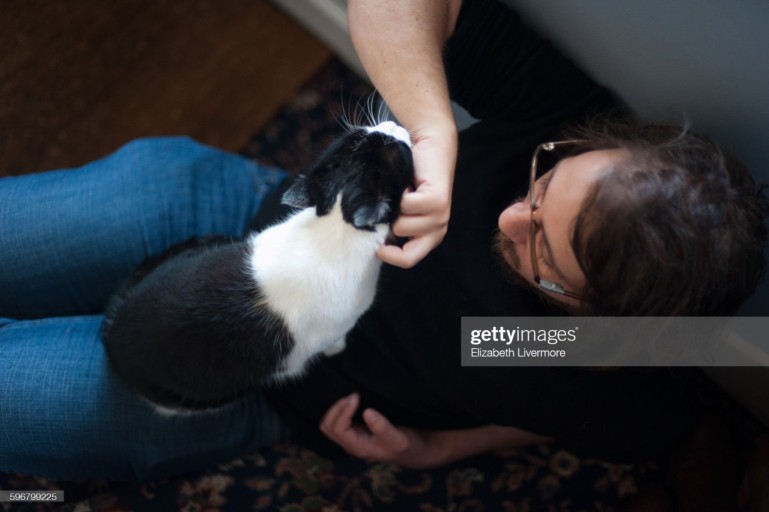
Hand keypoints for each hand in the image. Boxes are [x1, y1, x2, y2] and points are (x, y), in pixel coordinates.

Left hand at [319, 393, 446, 468]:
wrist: (418, 451)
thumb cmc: (409, 446)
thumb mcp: (400, 439)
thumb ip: (383, 428)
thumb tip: (367, 413)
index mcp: (359, 447)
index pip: (338, 428)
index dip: (343, 411)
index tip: (357, 396)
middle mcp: (352, 444)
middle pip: (328, 427)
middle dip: (336, 409)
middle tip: (354, 395)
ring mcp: (353, 438)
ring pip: (330, 424)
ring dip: (337, 409)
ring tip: (353, 397)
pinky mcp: (357, 431)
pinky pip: (338, 421)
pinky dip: (340, 410)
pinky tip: (353, 401)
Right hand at [378, 127, 456, 267]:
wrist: (428, 143)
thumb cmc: (408, 174)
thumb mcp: (397, 206)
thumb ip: (390, 224)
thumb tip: (371, 239)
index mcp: (429, 236)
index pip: (408, 260)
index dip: (387, 255)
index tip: (373, 243)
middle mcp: (438, 230)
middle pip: (408, 256)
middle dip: (389, 237)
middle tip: (382, 217)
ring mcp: (440, 217)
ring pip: (401, 228)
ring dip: (393, 209)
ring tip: (401, 193)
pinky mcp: (437, 202)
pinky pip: (406, 208)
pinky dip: (400, 195)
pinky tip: (408, 184)